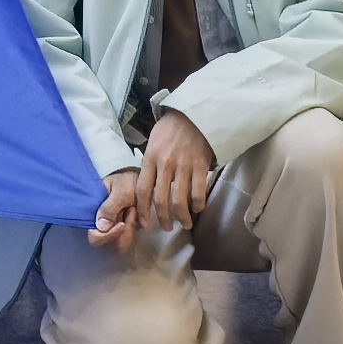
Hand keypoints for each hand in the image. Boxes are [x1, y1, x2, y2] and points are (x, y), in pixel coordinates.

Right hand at [88, 170, 145, 245]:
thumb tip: (101, 227)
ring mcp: (114, 229)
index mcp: (94, 215)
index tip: (122, 224)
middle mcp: (102, 225)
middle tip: (131, 212)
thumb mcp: (119, 191)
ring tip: (134, 210)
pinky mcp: (125, 231)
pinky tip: (137, 213)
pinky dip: (135, 228)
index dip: (107, 236)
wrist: (139, 177)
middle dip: (124, 233)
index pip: (95, 237)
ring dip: (130, 230)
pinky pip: (129, 239)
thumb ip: (109, 208)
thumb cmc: (126, 180)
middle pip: (109, 245)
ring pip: (121, 245)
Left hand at [139, 108, 216, 233]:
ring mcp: (183, 166)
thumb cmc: (170, 130)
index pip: (142, 190)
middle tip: (166, 228)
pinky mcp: (200, 167)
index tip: (145, 223)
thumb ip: (150, 165)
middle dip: (163, 218)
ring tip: (184, 224)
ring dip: (182, 217)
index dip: (143, 210)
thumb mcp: (153, 144)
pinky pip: (198, 192)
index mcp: (150, 158)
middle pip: (161, 199)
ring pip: (180, 200)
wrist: (192, 116)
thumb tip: (148, 189)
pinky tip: (198, 209)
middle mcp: (165, 164)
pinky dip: (198, 205)